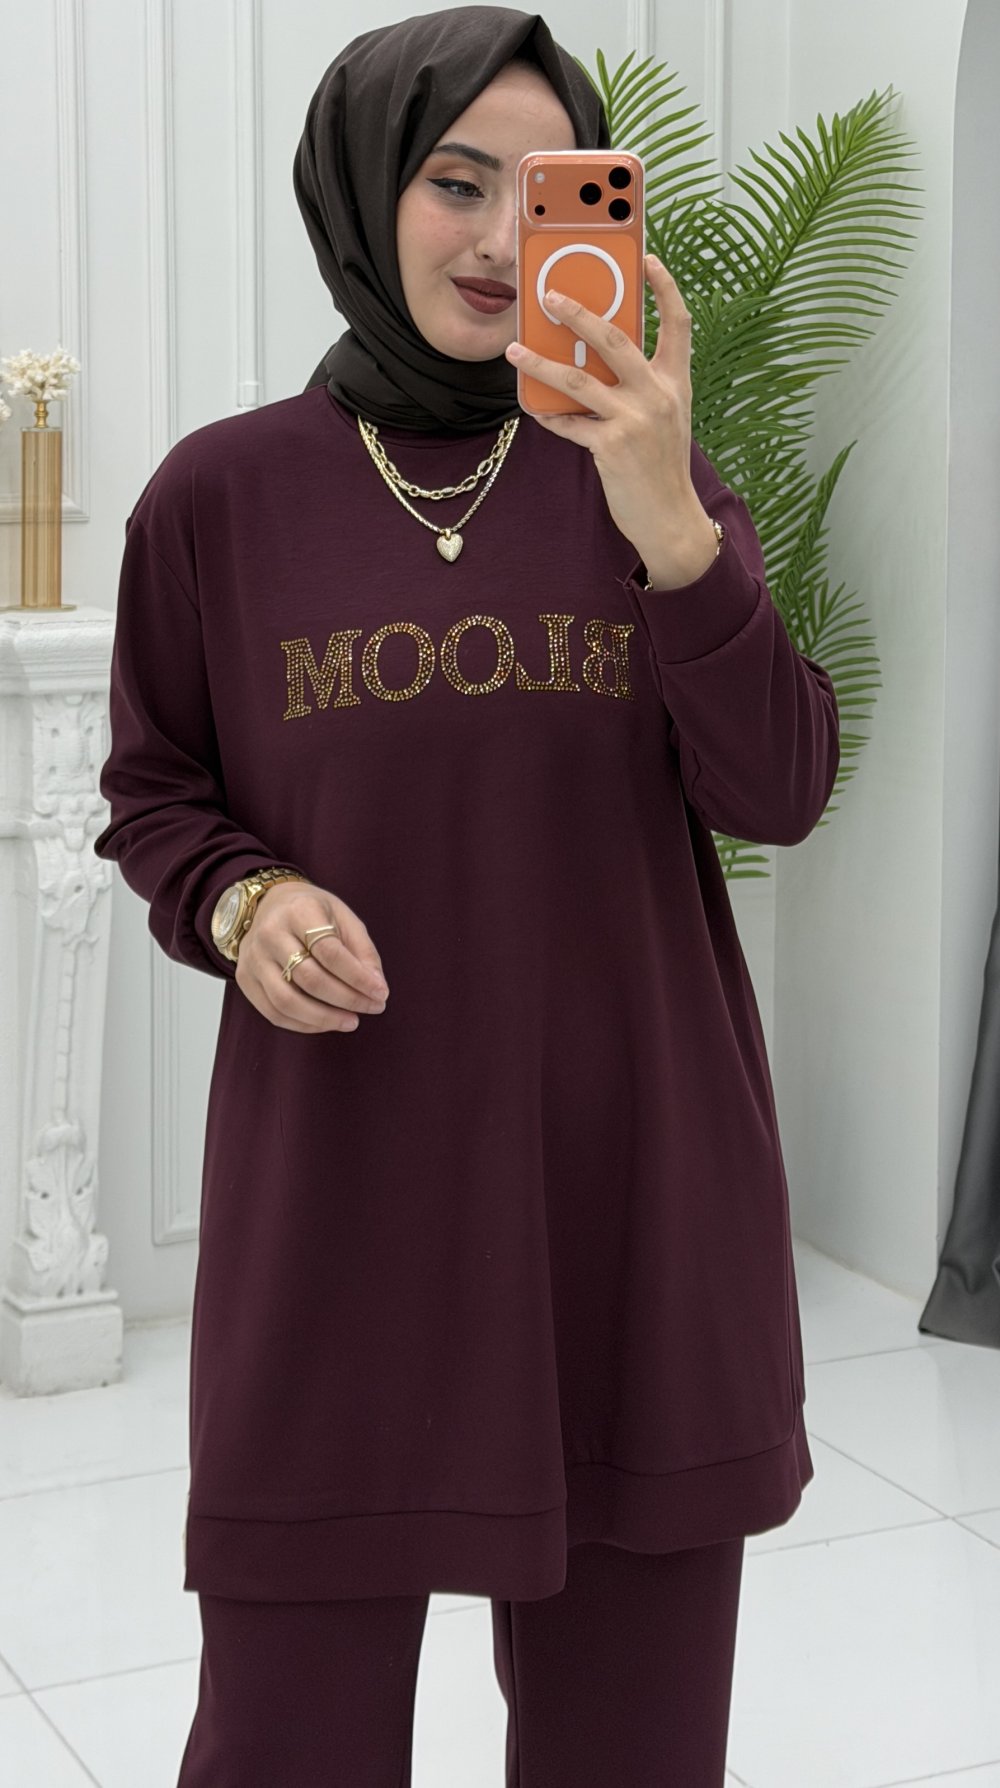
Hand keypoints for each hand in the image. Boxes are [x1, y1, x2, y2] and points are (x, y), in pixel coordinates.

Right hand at [235, 881, 388, 1033]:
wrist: (268, 905)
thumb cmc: (312, 913)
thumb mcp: (343, 918)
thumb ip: (363, 950)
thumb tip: (377, 988)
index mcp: (299, 911)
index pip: (330, 952)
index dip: (358, 977)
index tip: (381, 993)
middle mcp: (270, 934)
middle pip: (310, 979)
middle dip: (346, 1000)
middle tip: (372, 1008)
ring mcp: (253, 958)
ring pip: (287, 1001)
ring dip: (324, 1019)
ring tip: (351, 1021)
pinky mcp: (245, 978)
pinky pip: (273, 1012)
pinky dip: (303, 1024)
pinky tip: (326, 1022)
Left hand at [505, 254, 714, 580]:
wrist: (670, 518)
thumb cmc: (660, 466)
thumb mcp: (664, 417)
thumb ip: (639, 385)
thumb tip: (594, 358)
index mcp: (675, 382)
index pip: (679, 324)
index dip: (665, 288)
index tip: (648, 259)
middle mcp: (658, 394)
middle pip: (615, 339)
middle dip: (578, 312)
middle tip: (549, 296)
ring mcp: (635, 420)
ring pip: (578, 379)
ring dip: (541, 362)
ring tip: (514, 350)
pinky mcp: (612, 447)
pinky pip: (569, 423)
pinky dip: (549, 415)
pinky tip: (532, 407)